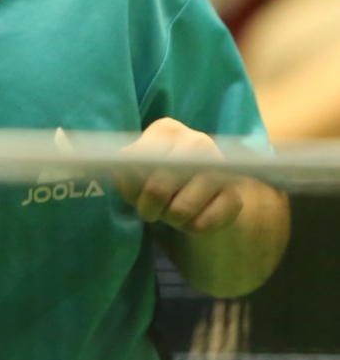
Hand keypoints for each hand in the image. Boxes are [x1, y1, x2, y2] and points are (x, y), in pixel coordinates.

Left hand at [114, 117, 243, 235]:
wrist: (201, 190)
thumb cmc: (156, 177)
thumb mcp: (134, 170)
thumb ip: (125, 169)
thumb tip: (123, 170)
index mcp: (167, 130)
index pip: (136, 166)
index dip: (130, 189)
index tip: (133, 194)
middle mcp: (197, 142)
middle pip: (157, 189)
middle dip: (148, 208)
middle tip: (151, 209)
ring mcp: (219, 167)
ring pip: (180, 211)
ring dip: (170, 219)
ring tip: (172, 211)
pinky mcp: (235, 196)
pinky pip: (202, 225)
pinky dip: (190, 229)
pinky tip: (193, 217)